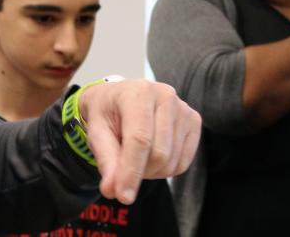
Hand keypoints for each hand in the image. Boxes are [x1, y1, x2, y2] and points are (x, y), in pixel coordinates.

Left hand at [78, 79, 199, 204]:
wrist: (118, 98)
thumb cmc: (106, 112)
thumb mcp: (96, 131)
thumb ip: (105, 159)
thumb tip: (112, 190)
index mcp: (138, 93)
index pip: (140, 140)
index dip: (131, 171)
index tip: (123, 197)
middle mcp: (165, 96)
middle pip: (159, 154)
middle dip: (138, 171)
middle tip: (121, 165)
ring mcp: (183, 108)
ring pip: (171, 162)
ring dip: (150, 171)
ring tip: (134, 154)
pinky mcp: (194, 122)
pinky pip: (182, 163)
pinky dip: (164, 169)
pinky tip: (150, 154)